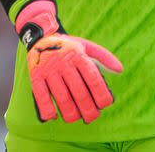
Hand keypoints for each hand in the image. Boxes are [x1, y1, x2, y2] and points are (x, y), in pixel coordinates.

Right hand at [16, 0, 122, 123]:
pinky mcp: (35, 76)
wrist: (41, 37)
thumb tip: (120, 70)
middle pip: (79, 92)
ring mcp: (48, 70)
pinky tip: (53, 116)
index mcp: (78, 55)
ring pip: (62, 98)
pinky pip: (41, 96)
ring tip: (76, 118)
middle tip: (92, 117)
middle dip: (88, 109)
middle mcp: (63, 62)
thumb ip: (104, 57)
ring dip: (71, 113)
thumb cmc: (68, 47)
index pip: (93, 79)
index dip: (101, 94)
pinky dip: (47, 109)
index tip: (105, 104)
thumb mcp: (86, 46)